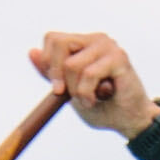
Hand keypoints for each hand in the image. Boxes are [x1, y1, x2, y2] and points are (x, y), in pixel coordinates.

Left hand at [32, 30, 156, 140]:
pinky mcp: (118, 57)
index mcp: (82, 44)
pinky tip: (99, 99)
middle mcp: (95, 40)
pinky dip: (87, 93)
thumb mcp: (69, 91)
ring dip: (76, 90)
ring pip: (71, 64)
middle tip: (68, 94)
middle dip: (58, 74)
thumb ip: (52, 73)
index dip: (48, 63)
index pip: (52, 38)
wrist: (129, 121)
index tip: (57, 88)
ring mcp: (107, 46)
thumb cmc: (101, 106)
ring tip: (90, 99)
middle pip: (58, 43)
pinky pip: (88, 74)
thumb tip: (31, 52)